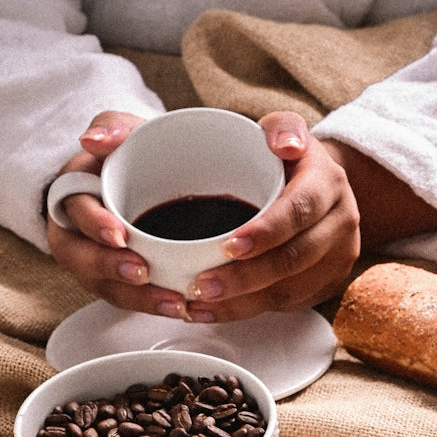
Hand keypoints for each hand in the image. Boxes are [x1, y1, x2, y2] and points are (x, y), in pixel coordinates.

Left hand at [45, 108, 436, 322]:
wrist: (316, 179)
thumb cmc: (261, 152)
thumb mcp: (229, 123)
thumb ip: (171, 123)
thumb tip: (97, 139)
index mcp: (322, 175)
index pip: (296, 208)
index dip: (263, 232)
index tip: (226, 247)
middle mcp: (339, 216)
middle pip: (293, 259)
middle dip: (244, 279)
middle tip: (198, 287)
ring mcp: (337, 254)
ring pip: (288, 289)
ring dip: (242, 302)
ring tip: (197, 305)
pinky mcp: (325, 281)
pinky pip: (286, 304)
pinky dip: (248, 310)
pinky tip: (212, 312)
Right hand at [46, 110, 193, 317]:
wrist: (145, 177)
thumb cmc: (129, 154)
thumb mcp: (121, 130)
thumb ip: (111, 126)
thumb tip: (93, 138)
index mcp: (73, 196)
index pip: (76, 212)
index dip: (95, 225)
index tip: (119, 234)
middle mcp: (76, 236)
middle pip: (83, 260)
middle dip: (112, 270)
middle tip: (143, 273)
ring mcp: (95, 263)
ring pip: (107, 287)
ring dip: (139, 298)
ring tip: (173, 303)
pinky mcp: (117, 282)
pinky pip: (131, 299)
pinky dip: (154, 305)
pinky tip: (182, 309)